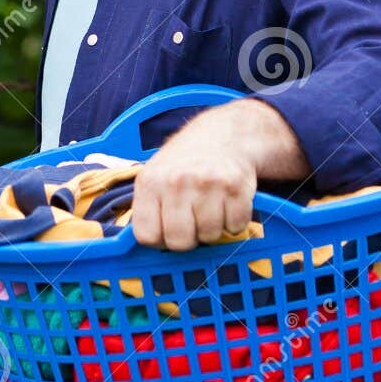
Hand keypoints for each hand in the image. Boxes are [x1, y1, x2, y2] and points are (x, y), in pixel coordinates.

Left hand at [129, 99, 304, 250]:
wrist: (224, 135)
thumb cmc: (184, 164)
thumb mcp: (154, 176)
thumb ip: (147, 208)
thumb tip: (144, 246)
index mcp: (149, 182)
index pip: (146, 236)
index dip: (158, 240)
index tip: (166, 231)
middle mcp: (176, 182)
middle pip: (179, 242)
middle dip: (188, 239)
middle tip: (192, 222)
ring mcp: (206, 184)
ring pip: (210, 236)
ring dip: (213, 229)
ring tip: (210, 207)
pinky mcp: (235, 187)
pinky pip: (235, 227)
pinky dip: (234, 221)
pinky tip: (227, 203)